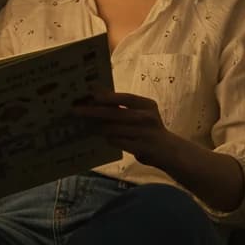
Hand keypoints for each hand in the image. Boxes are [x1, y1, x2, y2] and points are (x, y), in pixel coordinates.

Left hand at [73, 91, 188, 168]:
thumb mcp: (141, 113)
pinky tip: (99, 137)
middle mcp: (147, 117)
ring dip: (97, 127)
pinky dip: (107, 139)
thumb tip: (96, 95)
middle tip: (75, 111)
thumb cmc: (149, 129)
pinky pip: (118, 142)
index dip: (106, 96)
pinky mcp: (142, 148)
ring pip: (114, 129)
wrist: (169, 150)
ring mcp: (145, 133)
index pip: (125, 98)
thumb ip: (124, 106)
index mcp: (147, 105)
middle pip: (115, 113)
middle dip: (93, 111)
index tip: (89, 94)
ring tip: (84, 125)